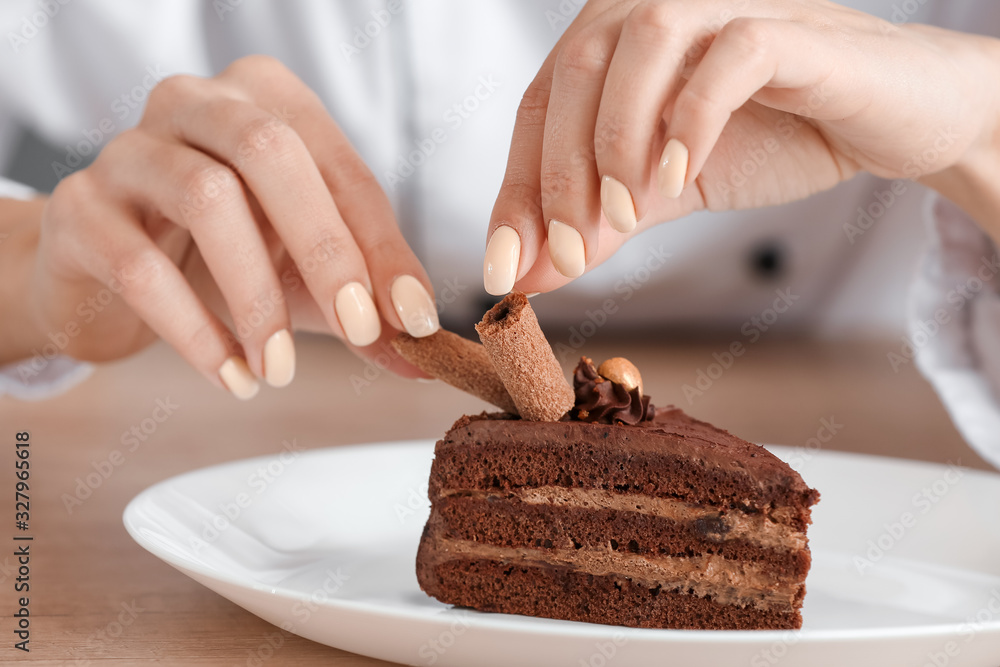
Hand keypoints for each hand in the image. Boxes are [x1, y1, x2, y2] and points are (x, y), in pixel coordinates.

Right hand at [14, 55, 438, 397]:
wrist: (109, 276)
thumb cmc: (224, 260)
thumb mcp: (304, 277)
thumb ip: (365, 308)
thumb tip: (427, 356)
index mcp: (266, 101)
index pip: (341, 167)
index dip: (384, 245)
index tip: (416, 318)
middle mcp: (196, 103)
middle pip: (270, 152)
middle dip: (327, 249)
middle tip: (359, 330)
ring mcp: (130, 150)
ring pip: (207, 199)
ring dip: (256, 298)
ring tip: (281, 369)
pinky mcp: (80, 209)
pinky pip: (142, 266)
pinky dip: (197, 331)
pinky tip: (234, 377)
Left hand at [483, 0, 999, 294]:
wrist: (893, 120)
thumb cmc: (778, 137)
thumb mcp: (666, 192)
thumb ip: (600, 225)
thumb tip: (526, 278)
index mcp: (618, 41)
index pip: (540, 107)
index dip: (516, 189)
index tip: (505, 269)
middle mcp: (657, 5)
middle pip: (573, 73)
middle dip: (559, 176)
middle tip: (570, 257)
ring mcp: (724, 4)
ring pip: (638, 44)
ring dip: (617, 141)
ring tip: (631, 216)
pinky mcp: (790, 25)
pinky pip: (728, 54)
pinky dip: (693, 117)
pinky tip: (682, 177)